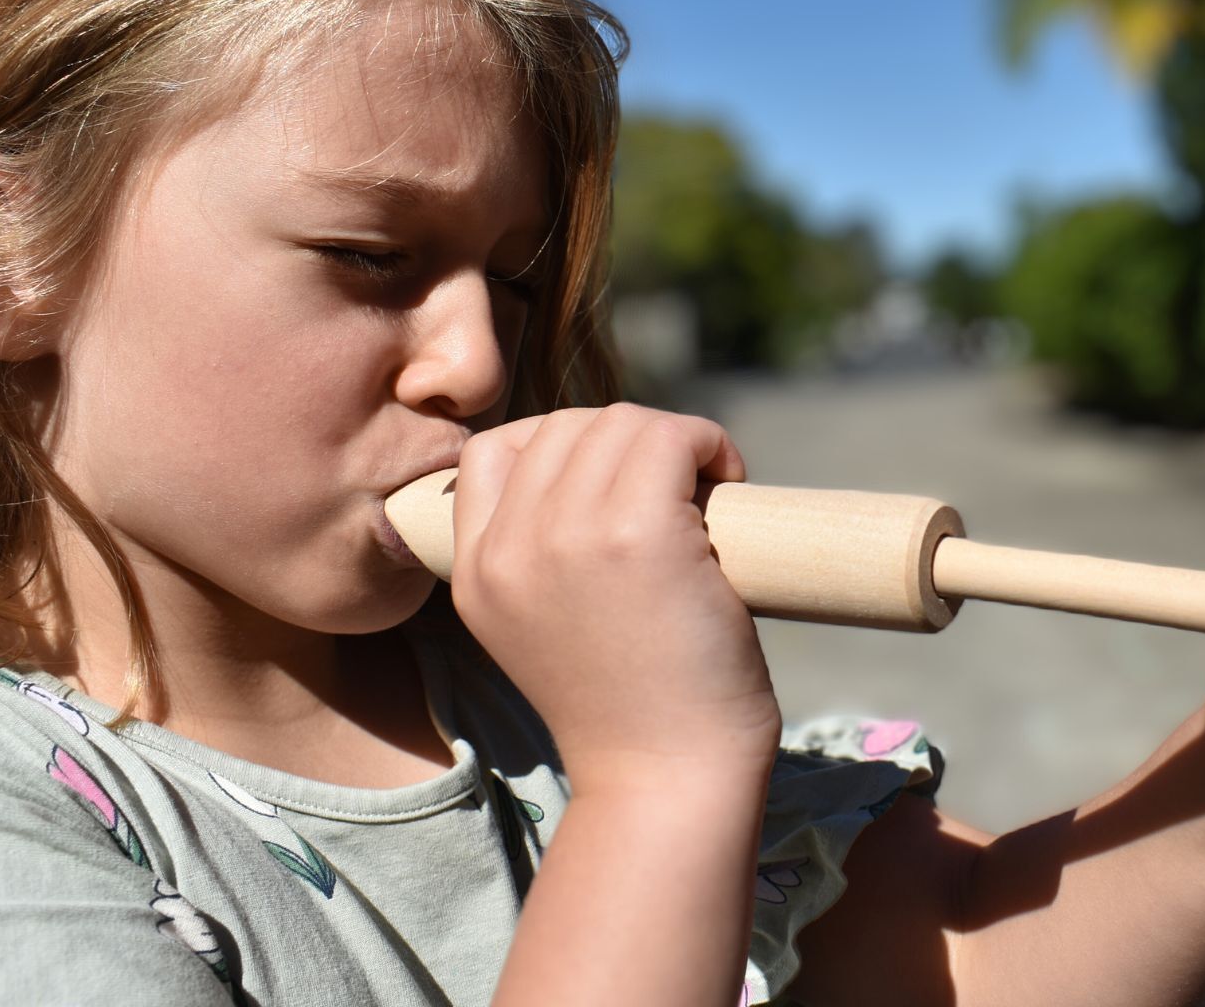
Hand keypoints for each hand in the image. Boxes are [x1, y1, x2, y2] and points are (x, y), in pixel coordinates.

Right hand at [447, 405, 782, 793]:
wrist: (666, 781)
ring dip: (675, 441)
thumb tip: (604, 465)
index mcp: (475, 573)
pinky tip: (729, 478)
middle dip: (629, 443)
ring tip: (707, 489)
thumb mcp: (542, 626)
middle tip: (680, 492)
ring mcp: (569, 536)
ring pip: (620, 423)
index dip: (565, 450)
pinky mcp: (640, 534)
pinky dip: (708, 443)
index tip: (618, 486)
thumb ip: (542, 553)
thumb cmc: (633, 710)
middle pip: (564, 427)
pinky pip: (671, 437)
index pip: (490, 452)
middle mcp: (509, 548)